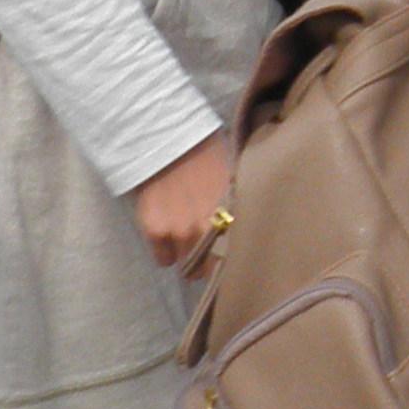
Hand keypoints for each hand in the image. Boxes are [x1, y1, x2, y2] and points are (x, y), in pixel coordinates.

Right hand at [131, 127, 238, 270]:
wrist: (170, 140)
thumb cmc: (209, 155)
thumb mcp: (236, 181)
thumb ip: (239, 211)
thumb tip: (253, 230)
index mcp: (232, 214)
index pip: (236, 256)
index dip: (234, 261)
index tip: (233, 262)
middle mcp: (207, 227)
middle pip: (210, 269)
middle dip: (209, 261)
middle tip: (206, 247)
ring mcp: (179, 231)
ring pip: (187, 267)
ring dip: (187, 257)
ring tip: (187, 238)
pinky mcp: (155, 230)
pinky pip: (163, 260)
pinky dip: (166, 252)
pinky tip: (168, 235)